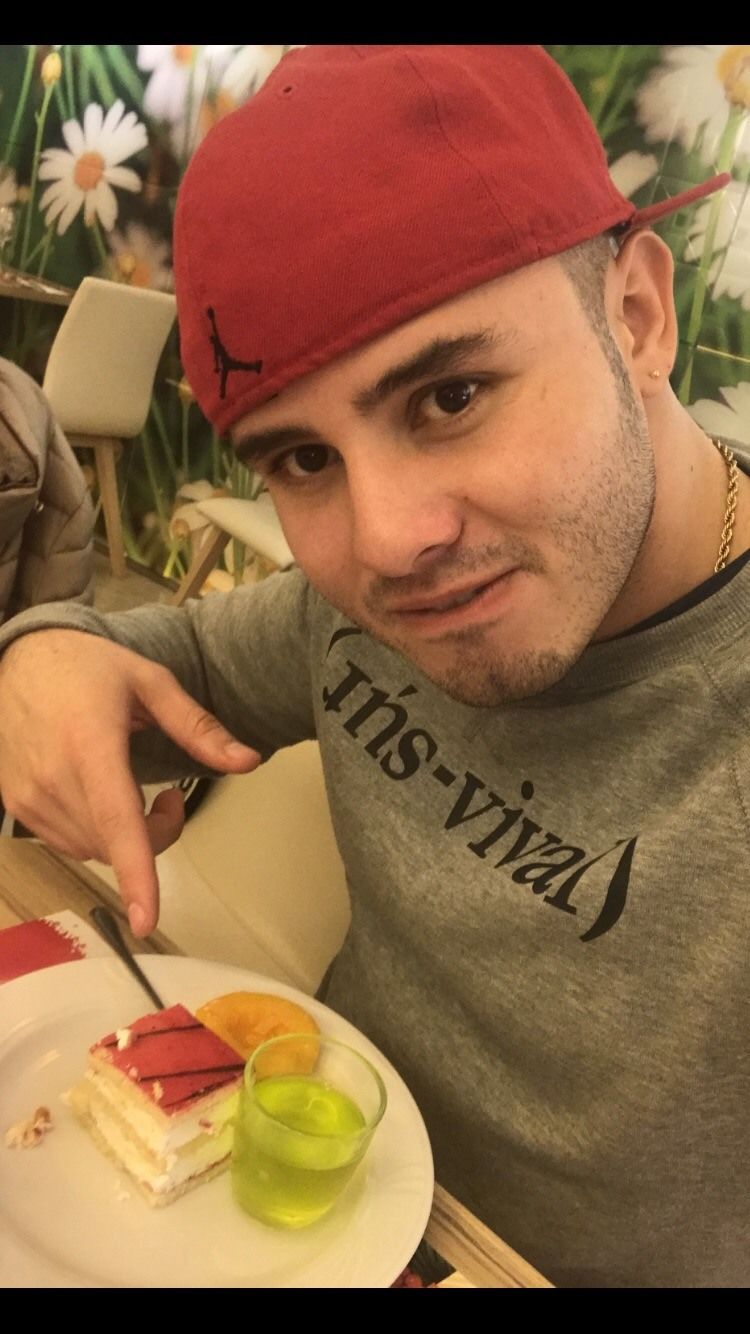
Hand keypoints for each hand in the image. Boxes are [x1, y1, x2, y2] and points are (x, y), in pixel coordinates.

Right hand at [0, 630, 259, 936]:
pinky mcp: (15, 805)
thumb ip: (199, 727)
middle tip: (171, 795)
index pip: (117, 821)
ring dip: (125, 838)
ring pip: (93, 850)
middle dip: (156, 835)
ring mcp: (27, 796)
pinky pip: (68, 842)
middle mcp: (52, 777)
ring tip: (134, 790)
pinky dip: (96, 834)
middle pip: (115, 845)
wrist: (19, 658)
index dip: (136, 874)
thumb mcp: (151, 682)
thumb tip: (248, 761)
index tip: (148, 918)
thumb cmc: (88, 667)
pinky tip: (101, 795)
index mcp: (90, 744)